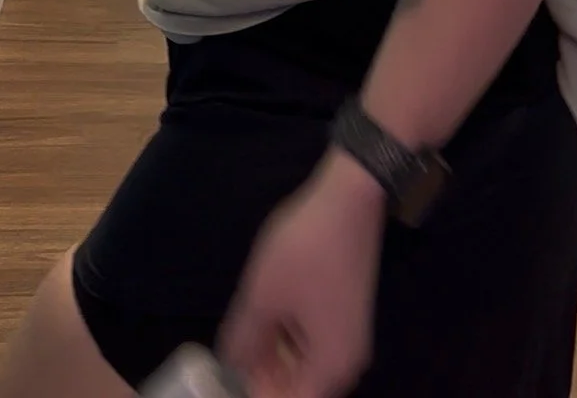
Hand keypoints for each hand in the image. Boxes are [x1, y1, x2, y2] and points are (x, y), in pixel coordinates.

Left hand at [219, 153, 386, 397]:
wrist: (349, 198)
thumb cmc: (307, 249)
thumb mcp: (263, 296)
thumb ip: (242, 341)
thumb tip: (228, 366)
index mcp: (330, 367)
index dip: (255, 394)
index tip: (228, 381)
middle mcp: (345, 362)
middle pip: (297, 388)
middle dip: (261, 378)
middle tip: (229, 358)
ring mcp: (348, 338)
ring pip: (302, 366)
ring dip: (271, 358)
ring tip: (239, 338)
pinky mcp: (345, 316)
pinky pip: (311, 345)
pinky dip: (286, 339)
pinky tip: (262, 320)